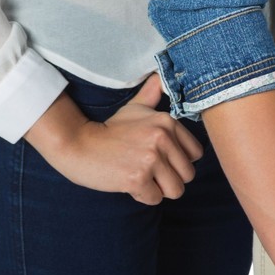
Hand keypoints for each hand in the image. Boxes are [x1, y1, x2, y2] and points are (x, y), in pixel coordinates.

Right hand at [26, 74, 203, 204]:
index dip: (181, 161)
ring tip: (144, 180)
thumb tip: (159, 75)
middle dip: (171, 179)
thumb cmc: (109, 129)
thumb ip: (152, 94)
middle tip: (151, 172)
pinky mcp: (137, 178)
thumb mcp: (134, 108)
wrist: (78, 144)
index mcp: (167, 122)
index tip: (163, 160)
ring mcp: (150, 159)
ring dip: (160, 190)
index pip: (196, 153)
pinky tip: (130, 185)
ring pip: (176, 190)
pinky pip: (155, 199)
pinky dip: (144, 197)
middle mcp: (163, 138)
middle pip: (188, 174)